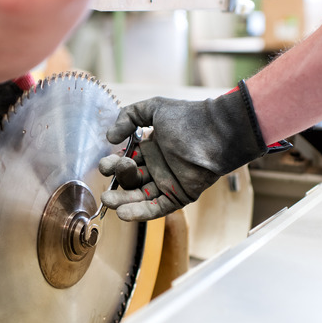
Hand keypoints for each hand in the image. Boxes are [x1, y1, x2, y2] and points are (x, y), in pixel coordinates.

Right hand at [99, 81, 289, 220]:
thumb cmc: (188, 118)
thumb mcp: (154, 108)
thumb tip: (109, 137)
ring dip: (123, 201)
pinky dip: (140, 212)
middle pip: (131, 180)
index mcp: (151, 147)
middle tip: (105, 183)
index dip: (114, 164)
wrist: (216, 132)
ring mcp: (169, 182)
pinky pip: (157, 207)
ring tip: (108, 202)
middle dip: (117, 183)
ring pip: (141, 196)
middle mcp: (158, 166)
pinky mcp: (179, 196)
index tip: (105, 165)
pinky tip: (123, 214)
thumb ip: (128, 116)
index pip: (126, 160)